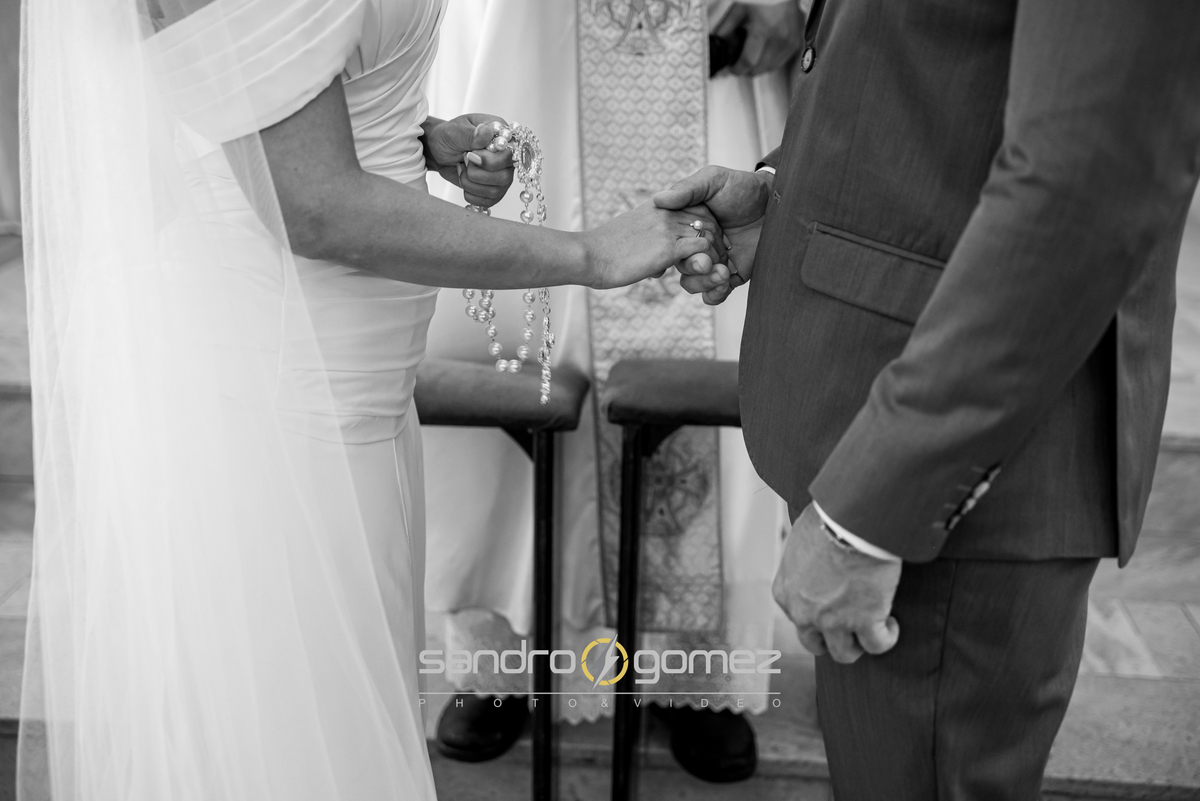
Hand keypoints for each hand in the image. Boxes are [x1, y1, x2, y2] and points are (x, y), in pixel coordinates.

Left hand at [422, 114, 514, 207]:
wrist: (437, 151)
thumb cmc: (448, 136)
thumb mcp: (454, 131)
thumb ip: (471, 134)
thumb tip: (486, 133)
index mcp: (502, 136)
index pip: (510, 154)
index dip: (490, 161)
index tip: (469, 155)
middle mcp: (506, 157)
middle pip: (505, 177)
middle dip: (477, 173)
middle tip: (464, 160)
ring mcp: (501, 174)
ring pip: (494, 191)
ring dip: (470, 183)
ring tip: (462, 169)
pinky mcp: (493, 189)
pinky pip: (487, 201)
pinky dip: (470, 193)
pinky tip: (464, 179)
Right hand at [582, 203, 726, 289]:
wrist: (588, 255)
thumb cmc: (604, 252)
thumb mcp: (631, 240)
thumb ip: (650, 247)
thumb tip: (660, 269)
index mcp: (658, 208)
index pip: (697, 210)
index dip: (705, 230)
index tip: (705, 249)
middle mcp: (666, 213)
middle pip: (708, 221)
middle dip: (715, 244)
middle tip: (713, 264)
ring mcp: (668, 229)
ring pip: (708, 236)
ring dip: (713, 256)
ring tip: (709, 272)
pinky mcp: (668, 248)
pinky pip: (702, 251)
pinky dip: (707, 266)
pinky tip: (701, 277)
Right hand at [653, 166, 772, 302]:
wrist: (776, 202)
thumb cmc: (743, 187)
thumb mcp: (713, 180)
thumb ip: (687, 189)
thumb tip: (658, 199)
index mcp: (686, 226)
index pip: (668, 245)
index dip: (669, 251)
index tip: (681, 249)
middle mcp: (697, 245)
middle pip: (681, 267)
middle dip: (692, 268)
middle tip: (707, 262)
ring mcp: (714, 261)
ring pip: (694, 284)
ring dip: (703, 283)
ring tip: (722, 273)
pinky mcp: (731, 275)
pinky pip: (715, 293)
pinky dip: (715, 294)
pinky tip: (724, 283)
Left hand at [714, 1, 804, 76]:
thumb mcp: (740, 10)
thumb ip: (726, 29)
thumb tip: (717, 45)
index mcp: (764, 30)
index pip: (748, 62)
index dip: (737, 69)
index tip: (732, 68)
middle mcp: (779, 39)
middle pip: (759, 69)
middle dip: (747, 69)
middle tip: (740, 62)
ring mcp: (790, 42)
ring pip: (770, 68)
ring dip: (759, 67)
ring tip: (752, 57)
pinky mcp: (796, 43)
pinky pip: (781, 62)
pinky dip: (771, 61)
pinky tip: (764, 53)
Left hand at [773, 504, 901, 663]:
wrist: (851, 523)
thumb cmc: (826, 520)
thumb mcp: (800, 539)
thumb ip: (801, 560)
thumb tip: (811, 555)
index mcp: (785, 592)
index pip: (796, 618)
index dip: (815, 615)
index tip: (831, 604)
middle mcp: (804, 613)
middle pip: (814, 643)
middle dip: (831, 637)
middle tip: (848, 624)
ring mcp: (833, 622)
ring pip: (844, 653)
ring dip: (858, 643)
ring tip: (871, 627)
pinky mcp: (865, 622)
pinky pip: (877, 645)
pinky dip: (886, 637)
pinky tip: (891, 624)